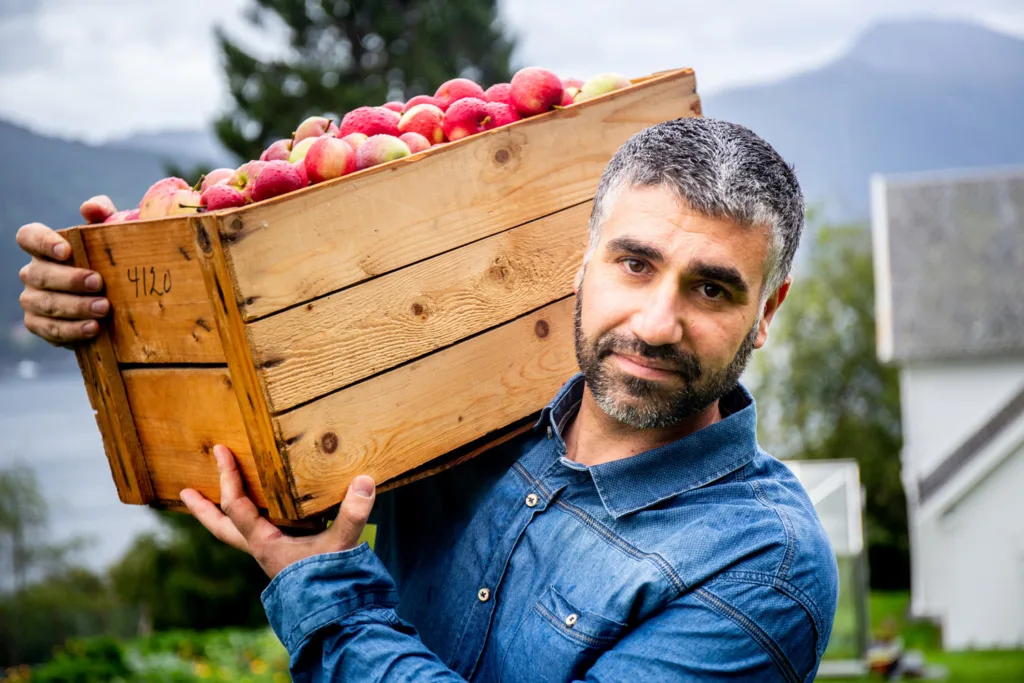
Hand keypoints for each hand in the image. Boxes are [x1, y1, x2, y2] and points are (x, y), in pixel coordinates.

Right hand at [16, 222, 109, 345]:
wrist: (117, 304)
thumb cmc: (110, 262)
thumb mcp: (111, 236)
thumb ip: (103, 214)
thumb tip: (90, 207)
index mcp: (45, 248)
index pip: (29, 237)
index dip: (43, 242)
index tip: (66, 250)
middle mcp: (33, 273)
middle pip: (40, 274)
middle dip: (69, 279)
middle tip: (98, 283)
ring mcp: (33, 300)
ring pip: (45, 303)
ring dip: (75, 307)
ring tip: (103, 308)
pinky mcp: (40, 325)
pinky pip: (50, 330)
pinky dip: (72, 330)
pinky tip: (94, 328)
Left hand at [180, 445, 376, 578]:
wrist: (336, 616)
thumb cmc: (332, 581)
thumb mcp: (342, 544)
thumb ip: (353, 513)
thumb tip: (365, 480)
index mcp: (265, 543)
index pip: (236, 506)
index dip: (227, 478)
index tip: (220, 452)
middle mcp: (262, 549)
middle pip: (222, 528)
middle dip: (203, 509)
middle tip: (185, 492)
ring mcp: (272, 554)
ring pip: (238, 533)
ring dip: (226, 515)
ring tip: (215, 498)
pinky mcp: (285, 557)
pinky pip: (262, 533)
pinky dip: (255, 519)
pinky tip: (267, 509)